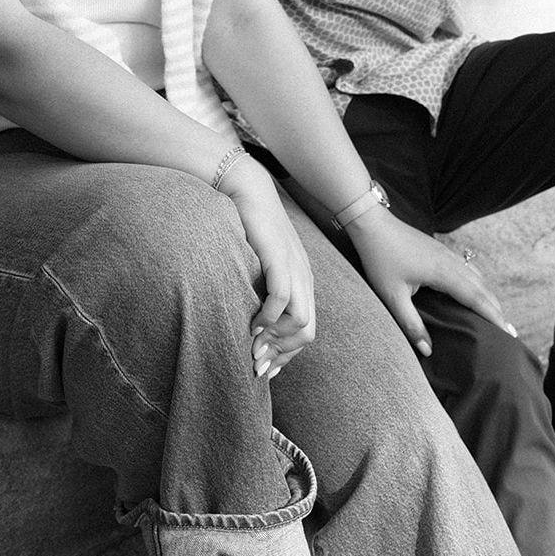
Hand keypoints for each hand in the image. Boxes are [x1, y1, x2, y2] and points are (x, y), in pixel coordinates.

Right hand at [216, 154, 316, 378]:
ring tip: (252, 345)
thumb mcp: (260, 265)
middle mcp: (304, 278)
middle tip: (256, 363)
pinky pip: (282, 299)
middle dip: (281, 354)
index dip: (285, 354)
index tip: (263, 367)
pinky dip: (268, 317)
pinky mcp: (279, 259)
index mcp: (302, 282)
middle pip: (307, 332)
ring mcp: (295, 269)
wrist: (246, 188)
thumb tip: (251, 324)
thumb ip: (262, 290)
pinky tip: (253, 322)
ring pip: (300, 322)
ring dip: (275, 340)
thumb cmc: (247, 227)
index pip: (306, 330)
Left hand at [345, 206, 515, 357]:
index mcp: (443, 273)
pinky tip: (475, 291)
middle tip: (509, 332)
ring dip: (488, 296)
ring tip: (496, 316)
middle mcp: (451, 262)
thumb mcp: (392, 296)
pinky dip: (478, 284)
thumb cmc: (380, 259)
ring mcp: (447, 254)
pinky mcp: (440, 251)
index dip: (493, 316)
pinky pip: (467, 269)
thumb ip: (411, 324)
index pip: (476, 298)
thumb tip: (428, 349)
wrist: (372, 225)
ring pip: (476, 277)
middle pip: (482, 287)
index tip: (508, 333)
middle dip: (496, 309)